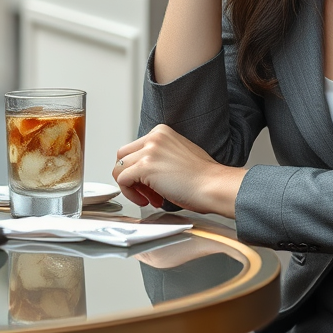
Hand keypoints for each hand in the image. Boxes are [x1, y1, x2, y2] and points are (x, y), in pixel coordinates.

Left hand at [114, 125, 245, 216]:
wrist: (213, 185)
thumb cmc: (202, 176)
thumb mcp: (177, 154)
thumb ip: (158, 155)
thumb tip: (141, 169)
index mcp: (162, 132)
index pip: (134, 149)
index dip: (138, 169)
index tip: (151, 183)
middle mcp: (154, 137)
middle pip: (122, 156)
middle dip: (130, 177)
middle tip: (146, 191)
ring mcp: (148, 151)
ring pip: (119, 169)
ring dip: (131, 187)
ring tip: (149, 197)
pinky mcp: (144, 167)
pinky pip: (122, 181)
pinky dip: (130, 194)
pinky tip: (148, 200)